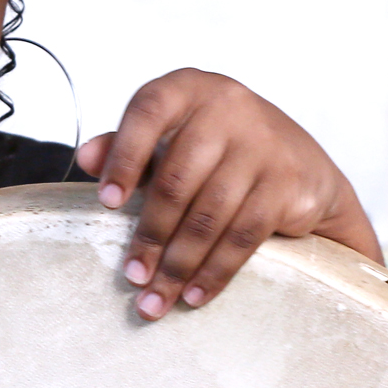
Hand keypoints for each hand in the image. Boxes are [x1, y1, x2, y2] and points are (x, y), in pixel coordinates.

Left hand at [75, 68, 382, 319]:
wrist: (303, 164)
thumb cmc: (220, 148)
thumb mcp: (173, 136)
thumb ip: (127, 145)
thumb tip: (84, 158)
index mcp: (189, 88)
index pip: (148, 111)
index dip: (123, 157)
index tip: (107, 203)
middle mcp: (228, 107)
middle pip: (176, 180)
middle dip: (150, 237)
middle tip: (132, 277)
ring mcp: (262, 144)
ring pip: (208, 216)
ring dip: (178, 265)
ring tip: (156, 298)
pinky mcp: (286, 183)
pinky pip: (242, 236)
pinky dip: (214, 272)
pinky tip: (194, 295)